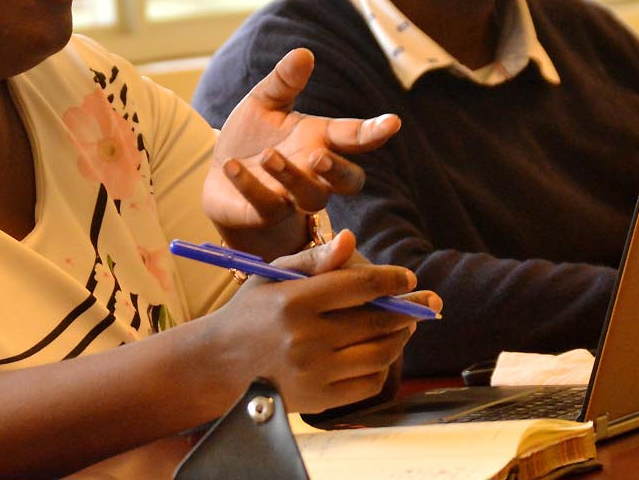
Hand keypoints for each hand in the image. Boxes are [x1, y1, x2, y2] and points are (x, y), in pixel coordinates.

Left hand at [203, 48, 400, 258]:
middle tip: (319, 155)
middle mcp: (315, 173)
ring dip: (292, 177)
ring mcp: (292, 197)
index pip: (355, 136)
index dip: (374, 131)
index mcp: (321, 139)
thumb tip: (304, 53)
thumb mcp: (264, 103)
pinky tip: (231, 166)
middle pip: (348, 181)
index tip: (392, 122)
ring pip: (310, 198)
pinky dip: (250, 186)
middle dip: (339, 170)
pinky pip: (266, 205)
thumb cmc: (251, 137)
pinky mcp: (264, 213)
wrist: (218, 174)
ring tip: (268, 156)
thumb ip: (283, 81)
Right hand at [206, 230, 441, 413]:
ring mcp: (313, 372)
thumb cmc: (252, 312)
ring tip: (402, 327)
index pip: (359, 286)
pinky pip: (369, 383)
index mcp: (294, 300)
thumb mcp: (274, 275)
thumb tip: (350, 239)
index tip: (408, 278)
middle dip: (406, 310)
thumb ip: (315, 258)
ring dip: (399, 338)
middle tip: (419, 303)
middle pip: (377, 322)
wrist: (219, 363)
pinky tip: (378, 353)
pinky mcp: (318, 400)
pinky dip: (382, 367)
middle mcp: (305, 338)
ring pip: (380, 354)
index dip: (392, 280)